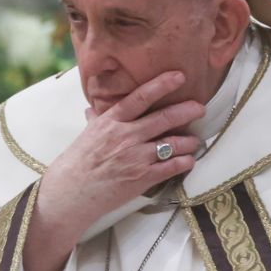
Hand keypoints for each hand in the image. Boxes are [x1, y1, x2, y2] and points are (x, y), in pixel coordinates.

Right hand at [23, 71, 204, 270]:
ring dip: (189, 141)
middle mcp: (126, 136)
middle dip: (187, 111)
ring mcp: (136, 158)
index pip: (140, 97)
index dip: (161, 85)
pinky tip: (190, 160)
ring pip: (172, 143)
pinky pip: (171, 167)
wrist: (69, 194)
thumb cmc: (77, 163)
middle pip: (164, 118)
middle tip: (200, 107)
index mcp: (111, 121)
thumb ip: (97, 119)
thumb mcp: (87, 134)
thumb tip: (94, 107)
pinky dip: (185, 162)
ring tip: (195, 140)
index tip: (179, 76)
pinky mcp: (142, 178)